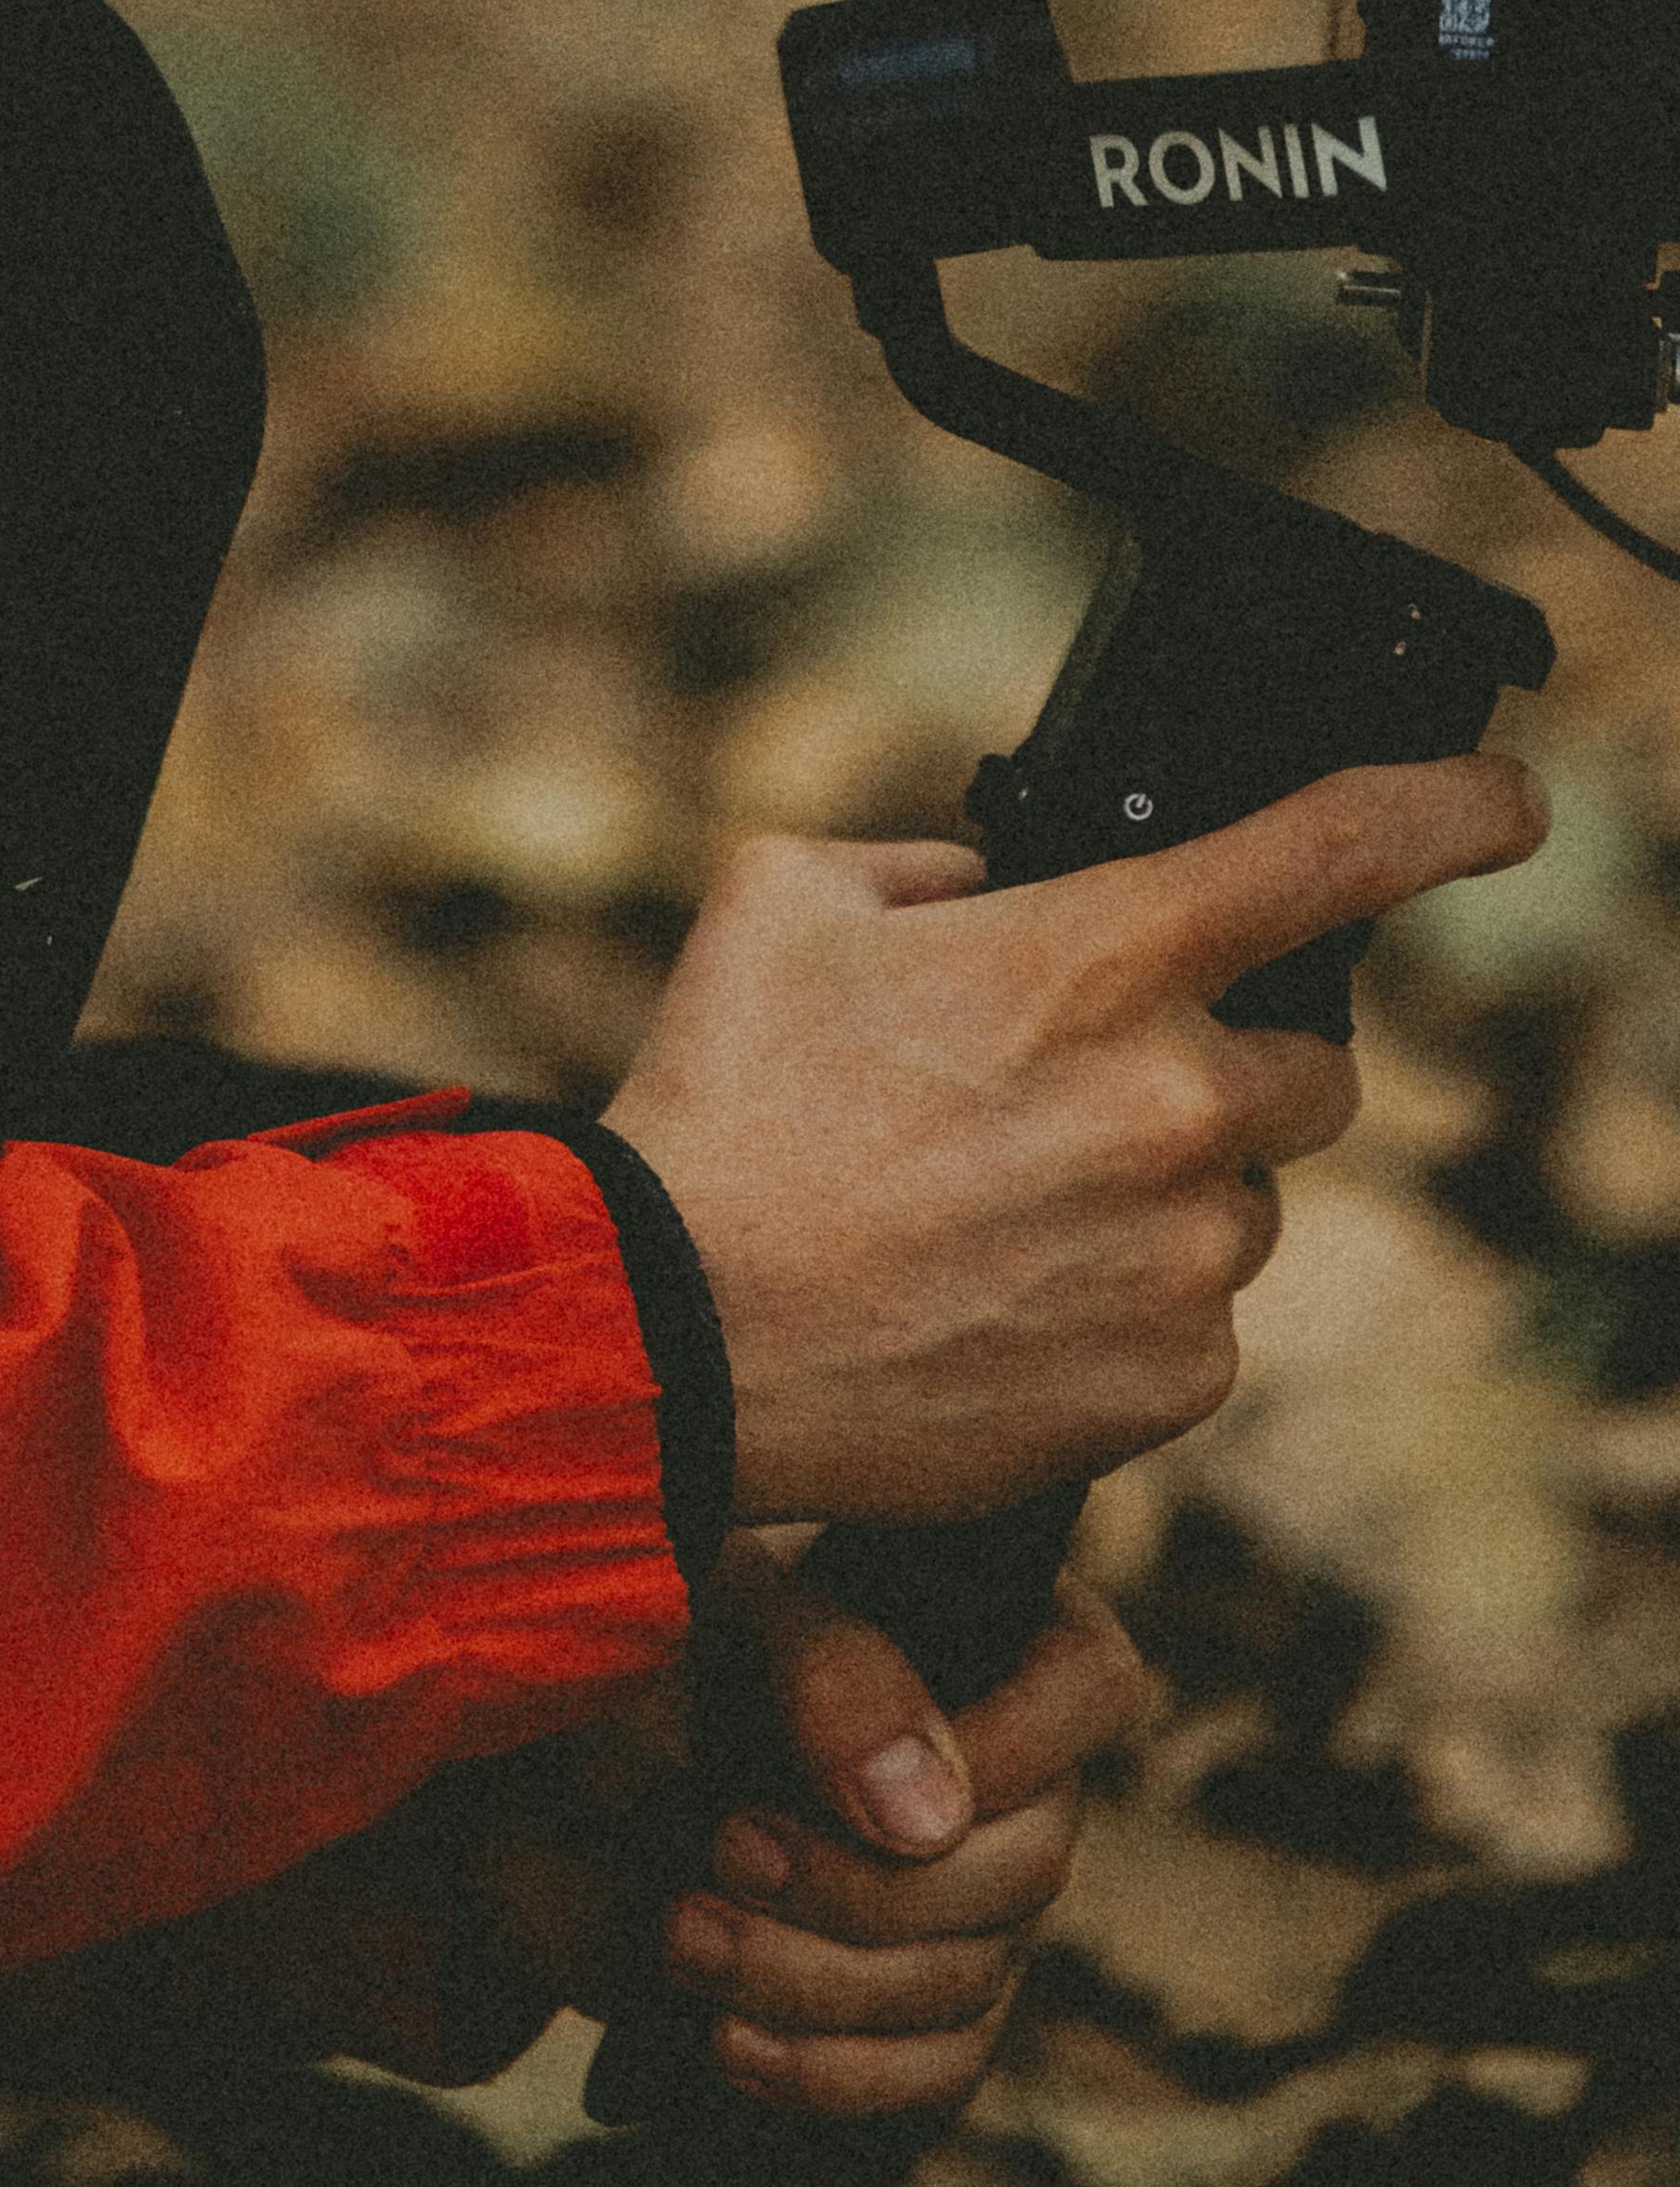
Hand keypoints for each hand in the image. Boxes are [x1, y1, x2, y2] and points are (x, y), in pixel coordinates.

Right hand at [600, 754, 1541, 1521]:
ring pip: (1242, 1205)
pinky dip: (1124, 1311)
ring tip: (1003, 1219)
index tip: (1508, 805)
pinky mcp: (1172, 1381)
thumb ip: (925, 869)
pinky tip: (1001, 1302)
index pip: (1337, 852)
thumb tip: (992, 896)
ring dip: (1163, 1200)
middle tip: (1094, 1099)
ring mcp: (1185, 1252)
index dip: (1452, 812)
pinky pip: (1196, 1325)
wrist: (677, 1328)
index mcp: (1100, 954)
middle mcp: (1177, 1100)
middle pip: (1314, 1071)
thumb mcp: (786, 900)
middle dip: (1228, 1070)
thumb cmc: (720, 1101)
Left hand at [642, 1545, 1145, 2118]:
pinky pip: (934, 2074)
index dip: (1009, 1749)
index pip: (1089, 1687)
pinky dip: (834, 2075)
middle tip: (722, 1850)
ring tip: (687, 1942)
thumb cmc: (687, 1636)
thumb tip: (925, 1821)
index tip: (862, 1780)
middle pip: (1027, 1869)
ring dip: (822, 1984)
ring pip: (967, 1985)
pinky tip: (731, 2047)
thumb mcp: (734, 1606)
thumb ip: (830, 1671)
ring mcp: (988, 1911)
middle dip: (864, 1886)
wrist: (597, 1749)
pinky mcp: (930, 2010)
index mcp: (1004, 1641)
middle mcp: (1023, 1787)